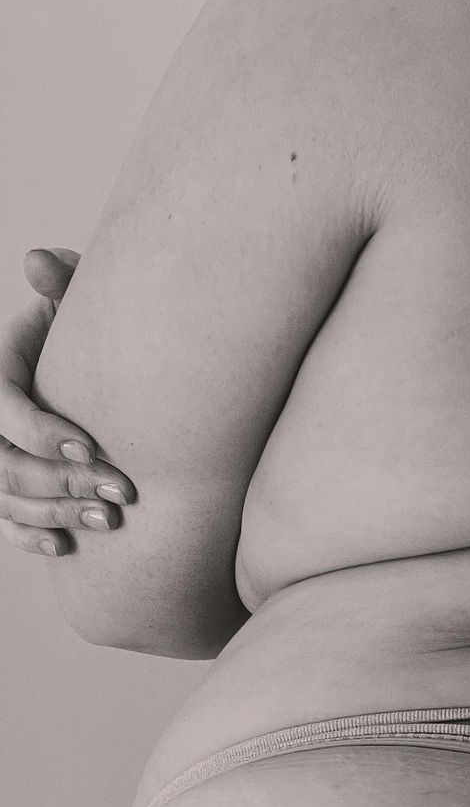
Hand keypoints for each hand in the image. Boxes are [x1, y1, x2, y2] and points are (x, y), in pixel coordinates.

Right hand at [0, 247, 136, 557]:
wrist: (97, 380)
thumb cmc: (89, 339)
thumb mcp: (75, 307)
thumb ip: (62, 284)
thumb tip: (38, 260)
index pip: (2, 410)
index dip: (42, 432)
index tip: (92, 445)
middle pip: (6, 464)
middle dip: (63, 481)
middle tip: (121, 492)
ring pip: (7, 500)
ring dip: (57, 514)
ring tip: (111, 521)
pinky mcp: (9, 495)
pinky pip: (6, 527)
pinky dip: (33, 539)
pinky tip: (69, 546)